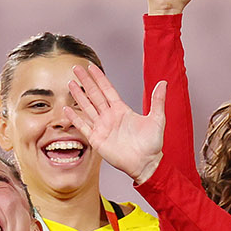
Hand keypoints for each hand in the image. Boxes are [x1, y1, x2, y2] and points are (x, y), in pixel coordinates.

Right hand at [64, 66, 165, 182]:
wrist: (146, 164)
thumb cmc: (153, 144)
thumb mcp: (157, 119)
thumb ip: (158, 101)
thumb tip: (163, 83)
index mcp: (122, 110)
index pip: (107, 90)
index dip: (99, 78)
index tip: (91, 67)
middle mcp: (110, 117)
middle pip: (94, 95)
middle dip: (85, 82)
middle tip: (76, 68)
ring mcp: (102, 127)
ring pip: (87, 107)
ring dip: (78, 96)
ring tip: (70, 84)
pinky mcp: (97, 139)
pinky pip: (83, 126)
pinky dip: (75, 118)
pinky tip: (67, 109)